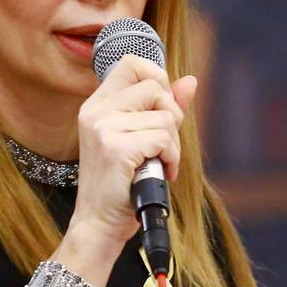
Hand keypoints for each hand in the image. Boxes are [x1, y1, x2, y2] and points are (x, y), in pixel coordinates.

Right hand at [67, 53, 197, 253]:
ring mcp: (104, 128)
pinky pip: (164, 138)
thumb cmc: (122, 183)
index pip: (132, 63)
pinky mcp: (116, 148)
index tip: (161, 107)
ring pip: (166, 117)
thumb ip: (163, 108)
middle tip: (162, 145)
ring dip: (172, 146)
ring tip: (157, 164)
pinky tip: (159, 172)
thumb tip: (190, 81)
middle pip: (155, 86)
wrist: (100, 223)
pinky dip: (171, 158)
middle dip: (171, 116)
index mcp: (98, 104)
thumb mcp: (140, 139)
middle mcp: (96, 111)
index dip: (157, 78)